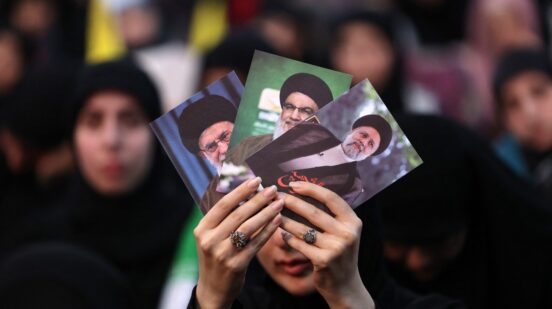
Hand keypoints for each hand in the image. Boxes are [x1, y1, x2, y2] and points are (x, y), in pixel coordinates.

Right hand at [194, 177, 282, 308]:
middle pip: (238, 214)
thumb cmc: (216, 255)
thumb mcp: (212, 236)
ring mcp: (223, 254)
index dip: (240, 191)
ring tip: (279, 203)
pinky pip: (256, 243)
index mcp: (202, 229)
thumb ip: (224, 217)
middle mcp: (210, 240)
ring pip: (249, 228)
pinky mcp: (237, 265)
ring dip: (266, 213)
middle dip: (258, 200)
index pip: (223, 205)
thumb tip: (246, 191)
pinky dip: (268, 230)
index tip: (256, 180)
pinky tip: (278, 221)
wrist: (213, 288)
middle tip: (273, 189)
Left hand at [279, 181, 373, 308]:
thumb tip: (302, 191)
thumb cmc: (338, 253)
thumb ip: (330, 215)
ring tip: (272, 213)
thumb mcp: (343, 232)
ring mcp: (336, 248)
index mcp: (353, 221)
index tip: (293, 184)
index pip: (331, 198)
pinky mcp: (324, 261)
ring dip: (285, 220)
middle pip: (314, 212)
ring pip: (304, 229)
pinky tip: (281, 234)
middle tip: (275, 196)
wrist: (345, 285)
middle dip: (292, 202)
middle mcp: (347, 233)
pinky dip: (289, 238)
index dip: (311, 189)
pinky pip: (300, 245)